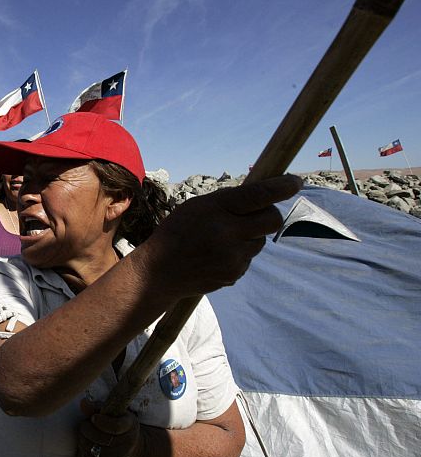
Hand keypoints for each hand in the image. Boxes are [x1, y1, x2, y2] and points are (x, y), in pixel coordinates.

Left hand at [76, 400, 143, 456]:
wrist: (136, 449)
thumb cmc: (123, 426)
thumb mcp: (117, 413)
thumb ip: (99, 407)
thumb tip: (83, 403)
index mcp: (130, 426)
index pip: (114, 427)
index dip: (100, 421)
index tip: (93, 417)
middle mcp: (127, 444)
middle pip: (99, 438)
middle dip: (87, 428)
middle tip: (85, 423)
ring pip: (91, 447)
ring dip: (83, 438)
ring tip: (86, 433)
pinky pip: (89, 456)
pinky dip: (85, 448)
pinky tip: (91, 443)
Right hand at [148, 174, 301, 297]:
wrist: (160, 272)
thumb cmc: (178, 232)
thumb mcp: (196, 207)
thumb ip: (228, 201)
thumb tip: (264, 195)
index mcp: (216, 209)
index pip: (259, 195)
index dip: (282, 187)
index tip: (296, 182)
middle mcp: (227, 232)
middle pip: (272, 220)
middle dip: (270, 213)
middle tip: (259, 212)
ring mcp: (233, 257)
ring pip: (261, 241)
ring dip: (251, 236)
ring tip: (224, 239)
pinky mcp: (235, 274)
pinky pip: (249, 258)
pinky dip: (240, 253)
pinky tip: (217, 255)